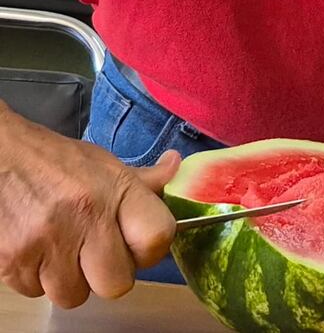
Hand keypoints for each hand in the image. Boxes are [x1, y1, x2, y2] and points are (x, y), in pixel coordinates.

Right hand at [0, 102, 179, 307]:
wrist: (0, 155)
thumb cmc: (55, 161)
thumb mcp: (103, 163)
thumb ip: (142, 179)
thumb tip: (177, 167)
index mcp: (113, 189)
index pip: (157, 237)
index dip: (150, 248)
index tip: (137, 242)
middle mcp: (83, 216)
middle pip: (117, 284)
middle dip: (108, 273)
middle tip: (95, 250)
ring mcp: (46, 243)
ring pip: (74, 296)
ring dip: (69, 279)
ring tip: (62, 246)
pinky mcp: (12, 263)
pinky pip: (37, 294)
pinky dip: (38, 278)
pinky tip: (37, 248)